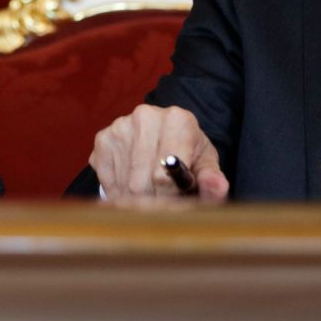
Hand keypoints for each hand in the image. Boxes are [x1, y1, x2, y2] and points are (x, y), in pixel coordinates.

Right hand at [89, 105, 229, 200]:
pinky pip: (107, 179)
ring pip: (124, 184)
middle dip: (153, 202)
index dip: (170, 196)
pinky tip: (132, 185)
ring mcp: (121, 125)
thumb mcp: (205, 168)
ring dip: (135, 199)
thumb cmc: (189, 158)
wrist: (164, 143)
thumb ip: (213, 180)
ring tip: (150, 195)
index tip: (176, 201)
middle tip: (163, 205)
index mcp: (178, 119)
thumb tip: (217, 186)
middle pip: (142, 182)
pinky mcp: (103, 138)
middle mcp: (146, 115)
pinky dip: (118, 191)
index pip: (165, 175)